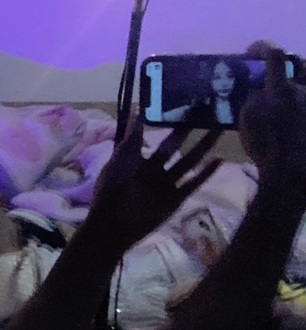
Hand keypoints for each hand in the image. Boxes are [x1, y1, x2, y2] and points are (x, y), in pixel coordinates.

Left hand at [84, 114, 222, 251]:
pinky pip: (193, 184)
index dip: (167, 122)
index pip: (155, 136)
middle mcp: (155, 170)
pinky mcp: (176, 199)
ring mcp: (166, 184)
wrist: (112, 226)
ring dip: (204, 146)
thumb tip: (138, 108)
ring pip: (189, 161)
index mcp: (138, 160)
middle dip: (188, 129)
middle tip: (205, 110)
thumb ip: (131, 138)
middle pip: (175, 146)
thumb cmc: (110, 192)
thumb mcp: (119, 160)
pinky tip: (220, 160)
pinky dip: (206, 173)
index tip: (181, 103)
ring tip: (219, 128)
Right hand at [240, 47, 305, 183]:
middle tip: (277, 69)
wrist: (295, 170)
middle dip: (288, 61)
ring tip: (290, 88)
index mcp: (281, 89)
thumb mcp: (248, 120)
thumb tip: (257, 89)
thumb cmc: (267, 145)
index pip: (275, 54)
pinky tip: (296, 110)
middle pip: (301, 62)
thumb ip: (253, 99)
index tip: (252, 51)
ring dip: (299, 79)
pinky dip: (302, 100)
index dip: (263, 47)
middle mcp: (304, 89)